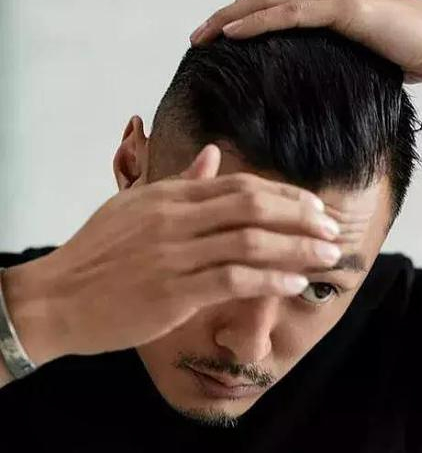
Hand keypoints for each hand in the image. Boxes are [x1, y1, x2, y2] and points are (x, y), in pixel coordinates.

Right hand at [5, 144, 340, 361]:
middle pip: (253, 207)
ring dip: (296, 249)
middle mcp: (175, 219)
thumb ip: (180, 182)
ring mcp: (174, 255)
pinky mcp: (173, 292)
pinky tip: (294, 283)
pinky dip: (270, 280)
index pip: (240, 186)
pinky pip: (233, 280)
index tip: (314, 205)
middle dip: (300, 216)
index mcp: (169, 197)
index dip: (284, 194)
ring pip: (250, 242)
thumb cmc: (98, 255)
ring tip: (326, 256)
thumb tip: (213, 154)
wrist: (57, 297)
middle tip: (332, 228)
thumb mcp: (135, 207)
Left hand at [190, 0, 421, 85]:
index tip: (210, 44)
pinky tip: (233, 35)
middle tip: (194, 40)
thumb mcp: (357, 66)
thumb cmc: (405, 60)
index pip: (269, 9)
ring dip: (230, 18)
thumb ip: (331, 70)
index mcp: (322, 7)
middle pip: (258, 0)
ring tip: (202, 37)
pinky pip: (291, 14)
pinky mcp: (345, 10)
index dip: (237, 22)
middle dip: (222, 18)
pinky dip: (259, 22)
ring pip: (267, 2)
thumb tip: (310, 97)